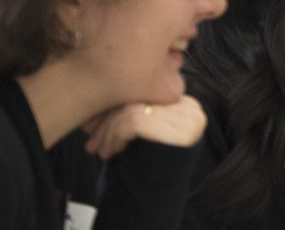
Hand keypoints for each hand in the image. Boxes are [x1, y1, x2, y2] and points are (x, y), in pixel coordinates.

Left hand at [80, 95, 207, 159]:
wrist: (154, 197)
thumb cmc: (145, 163)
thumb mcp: (144, 129)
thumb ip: (137, 107)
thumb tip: (103, 87)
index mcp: (186, 105)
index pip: (146, 95)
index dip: (117, 108)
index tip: (95, 126)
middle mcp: (192, 109)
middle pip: (140, 100)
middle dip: (109, 120)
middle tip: (91, 140)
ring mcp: (189, 120)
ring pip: (133, 110)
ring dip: (108, 132)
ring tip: (100, 150)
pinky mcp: (180, 132)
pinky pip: (134, 122)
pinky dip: (114, 137)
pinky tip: (110, 153)